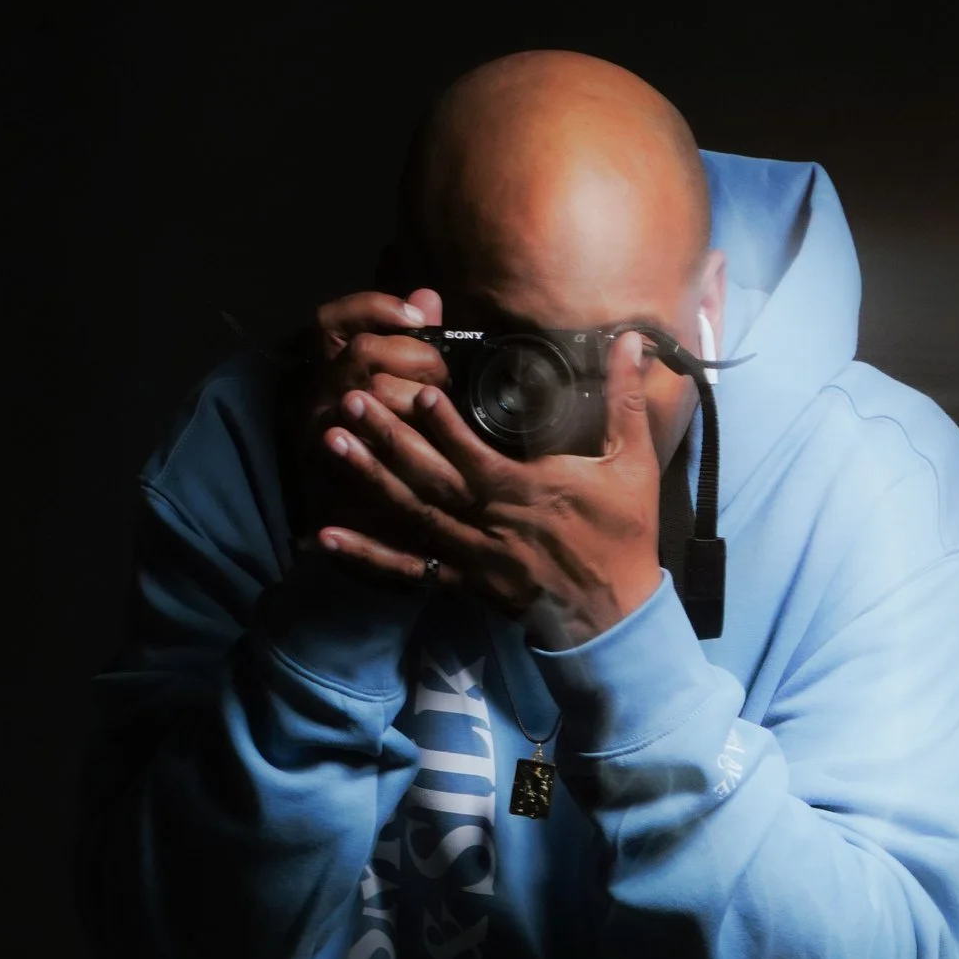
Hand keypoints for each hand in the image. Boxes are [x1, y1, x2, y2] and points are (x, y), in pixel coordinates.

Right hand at [282, 287, 450, 543]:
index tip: (418, 316)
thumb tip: (426, 298)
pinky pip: (375, 450)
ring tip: (441, 413)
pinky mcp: (339, 475)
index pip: (331, 321)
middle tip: (444, 379)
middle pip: (362, 354)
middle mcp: (317, 396)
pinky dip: (413, 443)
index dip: (375, 308)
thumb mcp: (392, 381)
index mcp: (325, 368)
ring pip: (371, 398)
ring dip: (416, 401)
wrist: (350, 517)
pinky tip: (440, 444)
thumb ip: (407, 340)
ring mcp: (322, 434)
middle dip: (416, 360)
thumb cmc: (382, 440)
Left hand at [313, 329, 664, 647]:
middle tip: (351, 401)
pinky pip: (409, 570)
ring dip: (370, 480)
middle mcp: (491, 524)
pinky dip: (367, 555)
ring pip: (413, 516)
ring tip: (332, 443)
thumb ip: (624, 400)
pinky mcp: (464, 584)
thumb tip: (631, 341)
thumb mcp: (632, 464)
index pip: (478, 456)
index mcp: (527, 493)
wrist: (615, 617)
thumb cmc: (623, 536)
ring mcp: (473, 557)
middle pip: (432, 479)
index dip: (447, 426)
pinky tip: (326, 535)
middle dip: (389, 438)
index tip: (419, 392)